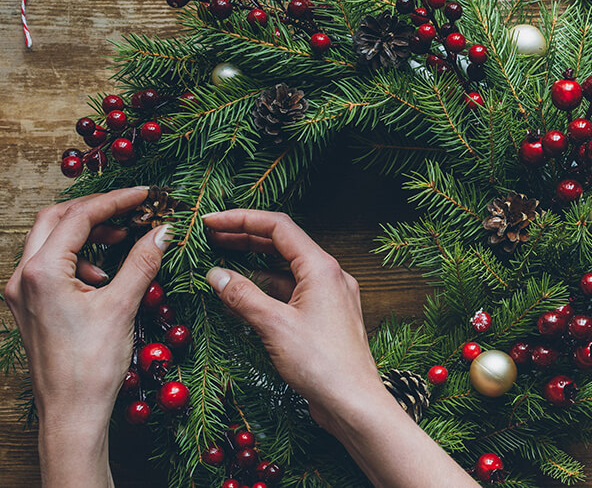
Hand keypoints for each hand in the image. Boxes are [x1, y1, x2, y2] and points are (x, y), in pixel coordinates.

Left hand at [5, 187, 170, 486]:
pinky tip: (103, 276)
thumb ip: (142, 261)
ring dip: (85, 233)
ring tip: (121, 241)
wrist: (71, 412)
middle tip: (130, 209)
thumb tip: (163, 231)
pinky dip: (77, 258)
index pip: (79, 217)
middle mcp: (23, 277)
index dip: (115, 200)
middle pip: (54, 219)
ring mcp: (22, 293)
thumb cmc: (92, 365)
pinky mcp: (29, 307)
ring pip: (49, 241)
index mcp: (42, 272)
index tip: (145, 195)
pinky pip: (49, 265)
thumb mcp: (123, 306)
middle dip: (94, 210)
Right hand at [203, 209, 474, 487]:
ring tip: (219, 260)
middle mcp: (329, 275)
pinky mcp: (325, 317)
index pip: (278, 227)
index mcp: (321, 267)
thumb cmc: (320, 362)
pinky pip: (292, 292)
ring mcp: (329, 296)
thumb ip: (243, 296)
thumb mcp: (274, 325)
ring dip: (254, 263)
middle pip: (283, 244)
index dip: (241, 219)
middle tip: (209, 235)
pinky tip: (242, 294)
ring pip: (286, 269)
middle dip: (245, 237)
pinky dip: (267, 288)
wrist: (353, 401)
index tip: (209, 220)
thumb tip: (216, 274)